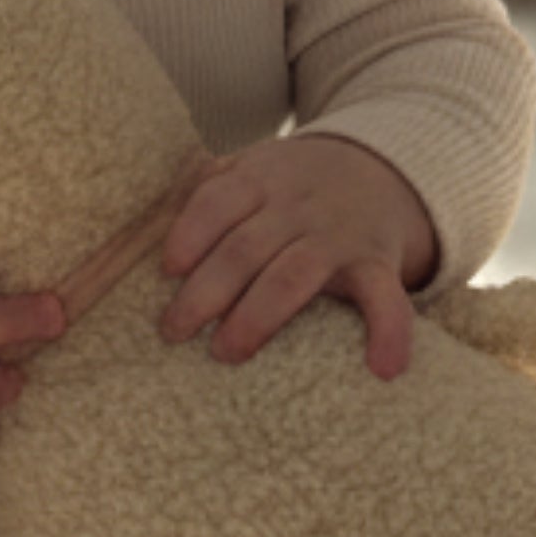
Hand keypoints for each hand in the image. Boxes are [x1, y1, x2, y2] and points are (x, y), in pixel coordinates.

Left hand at [158, 135, 437, 380]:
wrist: (382, 167)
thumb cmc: (292, 184)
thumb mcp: (252, 168)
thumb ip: (205, 187)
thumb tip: (145, 225)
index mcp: (261, 179)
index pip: (218, 201)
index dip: (191, 234)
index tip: (167, 271)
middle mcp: (297, 206)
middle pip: (245, 247)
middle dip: (207, 291)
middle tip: (173, 331)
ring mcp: (338, 236)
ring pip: (295, 275)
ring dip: (258, 316)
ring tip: (225, 353)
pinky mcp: (377, 264)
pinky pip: (386, 297)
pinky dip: (390, 331)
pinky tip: (383, 369)